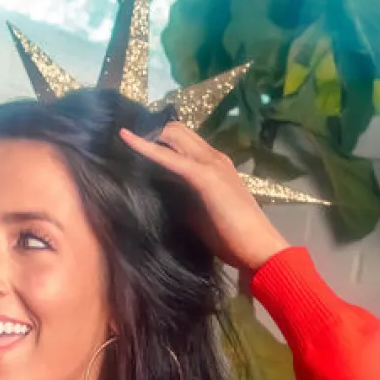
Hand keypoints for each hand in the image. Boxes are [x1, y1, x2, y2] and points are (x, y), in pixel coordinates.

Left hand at [119, 118, 282, 276]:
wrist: (258, 248)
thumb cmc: (231, 237)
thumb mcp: (198, 213)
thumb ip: (181, 199)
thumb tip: (155, 195)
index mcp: (214, 164)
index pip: (183, 140)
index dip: (159, 138)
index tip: (133, 141)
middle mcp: (213, 157)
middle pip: (176, 130)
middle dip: (150, 131)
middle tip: (123, 141)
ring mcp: (210, 163)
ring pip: (173, 134)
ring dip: (148, 135)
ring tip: (121, 139)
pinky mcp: (204, 176)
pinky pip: (168, 156)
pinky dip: (145, 146)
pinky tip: (125, 138)